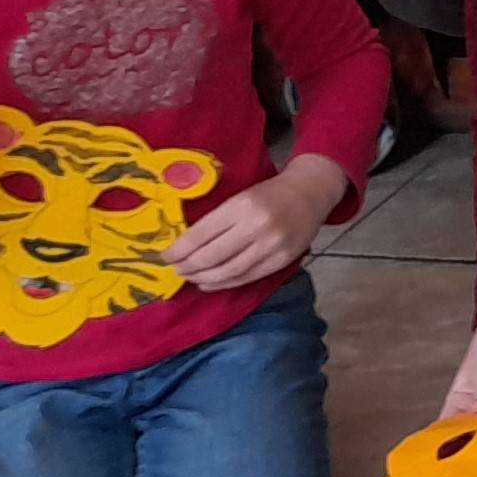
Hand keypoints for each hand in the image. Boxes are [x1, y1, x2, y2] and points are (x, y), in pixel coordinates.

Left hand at [164, 156, 342, 291]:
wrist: (310, 192)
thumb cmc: (269, 193)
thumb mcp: (240, 197)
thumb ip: (217, 220)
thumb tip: (184, 245)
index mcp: (241, 205)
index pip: (200, 234)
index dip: (178, 250)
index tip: (165, 256)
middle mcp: (256, 226)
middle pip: (211, 256)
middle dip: (187, 267)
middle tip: (175, 270)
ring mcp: (271, 245)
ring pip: (227, 271)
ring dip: (202, 278)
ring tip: (189, 277)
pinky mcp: (281, 260)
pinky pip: (246, 277)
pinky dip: (223, 283)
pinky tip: (209, 282)